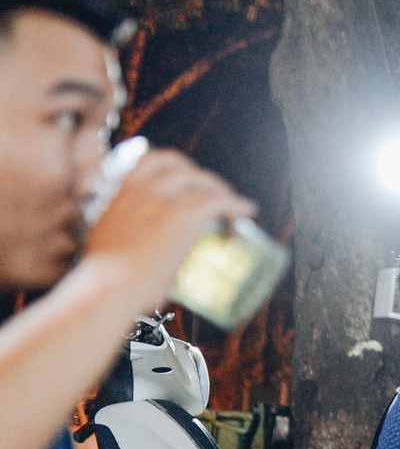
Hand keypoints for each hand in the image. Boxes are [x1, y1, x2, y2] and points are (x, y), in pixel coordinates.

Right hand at [82, 150, 255, 307]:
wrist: (107, 287)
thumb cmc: (104, 280)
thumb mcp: (108, 245)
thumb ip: (126, 236)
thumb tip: (144, 254)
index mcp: (115, 194)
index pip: (142, 161)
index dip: (164, 164)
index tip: (178, 173)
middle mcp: (137, 189)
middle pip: (174, 163)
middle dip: (194, 173)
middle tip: (209, 189)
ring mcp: (160, 198)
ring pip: (199, 179)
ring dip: (217, 189)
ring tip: (231, 204)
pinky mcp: (182, 213)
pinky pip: (218, 200)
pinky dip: (236, 204)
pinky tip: (247, 210)